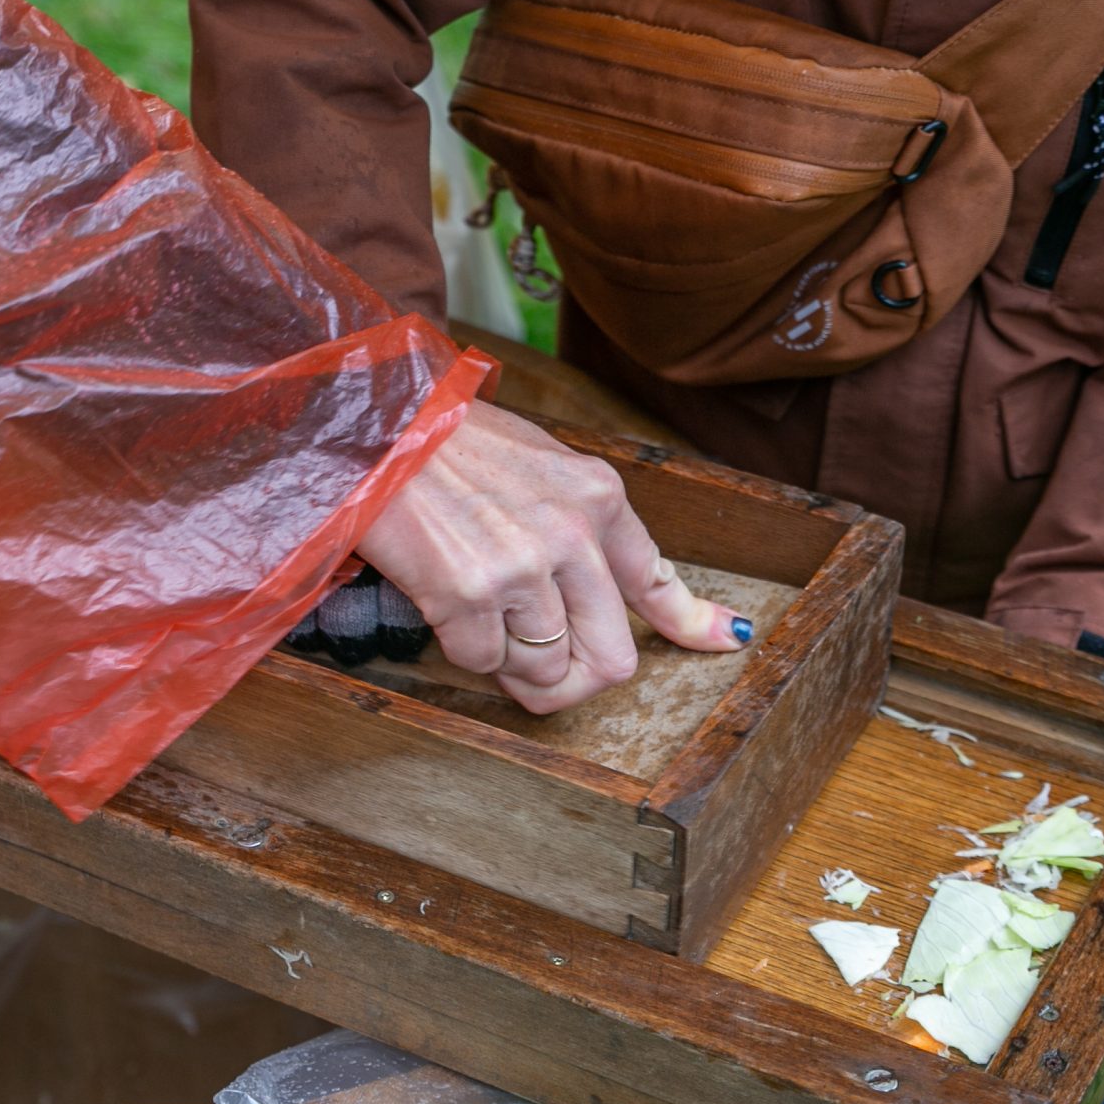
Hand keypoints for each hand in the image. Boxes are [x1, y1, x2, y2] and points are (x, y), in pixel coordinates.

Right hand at [360, 401, 753, 714]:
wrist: (380, 424)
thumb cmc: (451, 443)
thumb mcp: (543, 465)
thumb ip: (585, 525)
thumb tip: (629, 585)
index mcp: (598, 499)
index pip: (657, 581)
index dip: (692, 623)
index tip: (723, 641)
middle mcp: (571, 535)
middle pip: (612, 659)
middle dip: (578, 679)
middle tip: (545, 674)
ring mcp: (522, 567)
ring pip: (547, 670)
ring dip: (515, 667)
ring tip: (486, 626)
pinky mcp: (467, 594)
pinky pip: (486, 663)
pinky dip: (468, 651)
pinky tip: (448, 608)